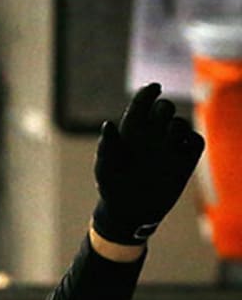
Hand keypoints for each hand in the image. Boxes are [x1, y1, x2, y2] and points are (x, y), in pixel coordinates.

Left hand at [91, 82, 203, 243]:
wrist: (129, 211)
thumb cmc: (112, 187)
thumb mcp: (105, 168)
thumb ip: (107, 146)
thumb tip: (107, 124)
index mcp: (132, 130)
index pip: (143, 102)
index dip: (149, 92)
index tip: (154, 88)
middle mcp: (152, 135)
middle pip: (165, 108)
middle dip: (163, 109)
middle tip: (158, 121)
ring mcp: (169, 146)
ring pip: (180, 123)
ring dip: (176, 126)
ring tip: (167, 140)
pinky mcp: (184, 160)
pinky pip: (195, 141)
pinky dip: (191, 140)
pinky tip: (180, 149)